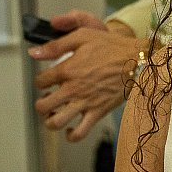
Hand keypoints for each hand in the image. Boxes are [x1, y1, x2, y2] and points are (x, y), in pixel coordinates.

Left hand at [29, 10, 140, 142]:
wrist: (137, 61)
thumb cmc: (112, 47)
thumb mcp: (82, 36)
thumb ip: (55, 46)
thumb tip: (34, 52)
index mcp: (67, 69)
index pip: (40, 81)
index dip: (40, 80)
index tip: (47, 79)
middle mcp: (73, 89)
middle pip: (42, 105)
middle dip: (41, 103)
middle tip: (47, 98)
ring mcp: (85, 103)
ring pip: (56, 122)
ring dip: (50, 120)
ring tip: (55, 114)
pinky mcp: (98, 112)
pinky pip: (80, 133)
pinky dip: (71, 135)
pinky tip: (70, 128)